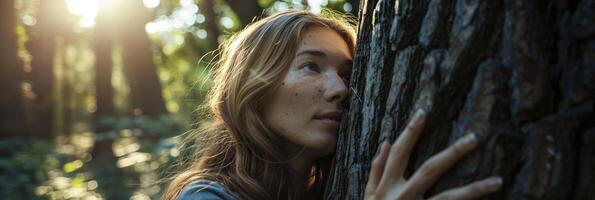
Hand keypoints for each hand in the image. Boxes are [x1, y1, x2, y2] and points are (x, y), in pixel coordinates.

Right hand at [364, 109, 501, 199]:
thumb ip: (375, 171)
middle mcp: (402, 196)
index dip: (410, 132)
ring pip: (448, 198)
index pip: (399, 152)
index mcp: (386, 186)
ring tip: (497, 181)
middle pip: (431, 169)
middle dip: (453, 152)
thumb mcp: (367, 196)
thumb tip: (385, 143)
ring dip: (474, 189)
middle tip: (475, 137)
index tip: (424, 113)